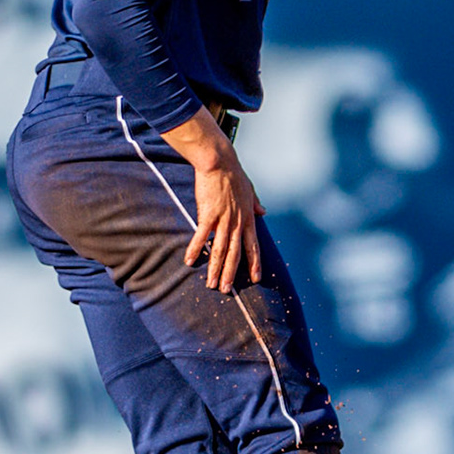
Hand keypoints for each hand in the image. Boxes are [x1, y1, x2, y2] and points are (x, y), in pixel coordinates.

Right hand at [160, 107, 264, 293]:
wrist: (219, 162)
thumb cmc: (233, 174)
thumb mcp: (250, 189)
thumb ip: (255, 203)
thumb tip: (263, 211)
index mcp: (248, 218)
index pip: (253, 246)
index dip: (255, 263)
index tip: (257, 279)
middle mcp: (238, 222)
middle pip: (236, 254)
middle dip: (231, 274)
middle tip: (227, 291)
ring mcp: (223, 220)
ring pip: (220, 251)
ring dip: (216, 270)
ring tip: (212, 285)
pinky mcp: (208, 215)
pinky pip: (201, 237)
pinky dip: (196, 250)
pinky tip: (190, 262)